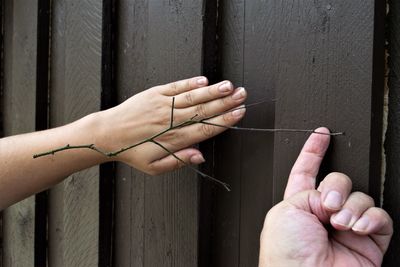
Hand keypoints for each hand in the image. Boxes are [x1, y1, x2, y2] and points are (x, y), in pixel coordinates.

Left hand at [99, 76, 246, 173]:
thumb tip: (200, 156)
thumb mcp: (154, 168)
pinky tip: (204, 81)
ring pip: (193, 97)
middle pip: (203, 110)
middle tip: (242, 96)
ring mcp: (163, 105)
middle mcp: (171, 120)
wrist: (107, 134)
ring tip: (229, 86)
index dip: (224, 120)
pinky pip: (175, 87)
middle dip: (225, 102)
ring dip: (213, 91)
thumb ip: (179, 161)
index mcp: (173, 139)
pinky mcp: (154, 94)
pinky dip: (190, 83)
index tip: (238, 113)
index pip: (205, 128)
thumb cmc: (131, 151)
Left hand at [259, 128, 392, 266]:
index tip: (321, 134)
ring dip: (351, 207)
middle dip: (336, 187)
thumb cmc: (286, 254)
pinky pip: (380, 217)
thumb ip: (309, 190)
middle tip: (328, 207)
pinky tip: (357, 228)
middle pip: (339, 180)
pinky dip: (371, 218)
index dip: (314, 151)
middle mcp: (324, 214)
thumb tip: (331, 194)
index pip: (307, 170)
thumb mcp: (286, 210)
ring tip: (340, 224)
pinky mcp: (368, 240)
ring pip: (360, 196)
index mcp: (299, 204)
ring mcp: (346, 226)